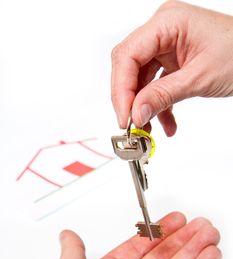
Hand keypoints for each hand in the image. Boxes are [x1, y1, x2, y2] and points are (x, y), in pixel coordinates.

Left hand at [49, 212, 220, 258]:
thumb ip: (73, 252)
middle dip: (182, 238)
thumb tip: (67, 235)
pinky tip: (208, 257)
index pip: (140, 246)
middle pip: (162, 255)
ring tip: (208, 234)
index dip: (158, 231)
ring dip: (194, 250)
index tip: (173, 220)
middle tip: (198, 224)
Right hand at [111, 0, 232, 134]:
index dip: (121, 89)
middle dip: (129, 99)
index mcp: (167, 22)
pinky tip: (165, 124)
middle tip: (131, 124)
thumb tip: (136, 113)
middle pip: (129, 67)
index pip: (128, 55)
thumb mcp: (199, 78)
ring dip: (143, 106)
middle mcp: (163, 31)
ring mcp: (167, 46)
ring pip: (141, 79)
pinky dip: (159, 105)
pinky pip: (156, 84)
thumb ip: (163, 95)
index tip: (125, 116)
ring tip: (147, 129)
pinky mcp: (172, 60)